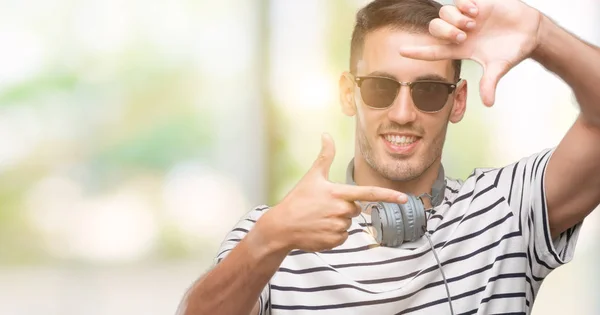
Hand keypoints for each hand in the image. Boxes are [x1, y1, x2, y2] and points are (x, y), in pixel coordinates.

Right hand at [256, 133, 406, 252]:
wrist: (282, 226)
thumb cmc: (298, 199)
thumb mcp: (312, 176)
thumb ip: (325, 156)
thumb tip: (326, 134)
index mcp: (338, 193)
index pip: (369, 194)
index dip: (389, 196)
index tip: (405, 199)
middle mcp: (341, 211)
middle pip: (355, 208)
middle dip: (343, 207)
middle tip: (323, 206)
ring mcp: (338, 227)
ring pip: (349, 223)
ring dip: (337, 221)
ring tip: (319, 218)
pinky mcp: (335, 241)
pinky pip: (343, 237)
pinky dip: (334, 234)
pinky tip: (319, 229)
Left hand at [398, 0, 542, 105]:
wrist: (530, 31)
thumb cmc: (512, 51)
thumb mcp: (499, 67)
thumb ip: (490, 83)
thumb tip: (489, 104)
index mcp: (460, 50)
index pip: (433, 50)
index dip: (417, 51)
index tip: (401, 52)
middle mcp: (459, 33)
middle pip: (434, 29)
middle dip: (444, 32)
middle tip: (462, 36)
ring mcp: (466, 19)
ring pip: (444, 13)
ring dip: (454, 19)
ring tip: (472, 24)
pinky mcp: (477, 5)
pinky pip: (459, 1)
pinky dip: (464, 6)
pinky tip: (476, 12)